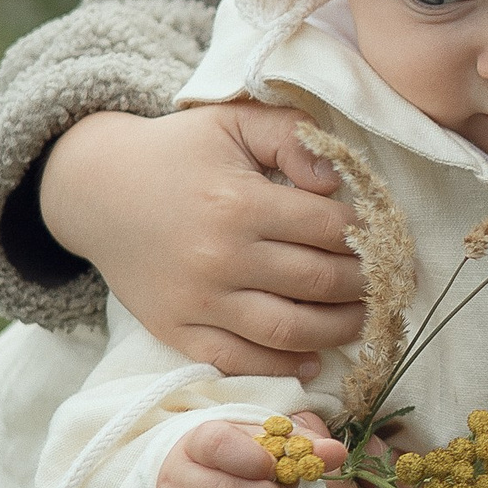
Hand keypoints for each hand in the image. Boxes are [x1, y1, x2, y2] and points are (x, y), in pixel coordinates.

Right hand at [42, 103, 366, 375]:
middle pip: (318, 282)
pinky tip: (312, 358)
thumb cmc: (178, 152)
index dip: (369, 235)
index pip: (329, 228)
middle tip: (391, 283)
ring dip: (339, 330)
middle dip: (365, 285)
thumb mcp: (234, 122)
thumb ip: (292, 137)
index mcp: (239, 203)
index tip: (389, 238)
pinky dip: (280, 365)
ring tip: (364, 320)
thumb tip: (335, 181)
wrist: (96, 189)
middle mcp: (221, 257)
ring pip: (288, 329)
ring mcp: (197, 300)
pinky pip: (237, 359)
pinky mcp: (176, 329)